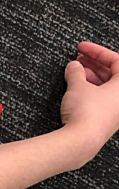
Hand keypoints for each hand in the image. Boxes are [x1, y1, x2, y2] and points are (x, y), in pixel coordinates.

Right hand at [60, 41, 118, 164]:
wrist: (81, 141)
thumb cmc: (87, 113)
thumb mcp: (78, 86)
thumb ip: (76, 72)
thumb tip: (74, 66)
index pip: (116, 60)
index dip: (97, 51)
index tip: (82, 47)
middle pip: (113, 73)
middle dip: (94, 63)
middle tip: (79, 58)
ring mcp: (117, 109)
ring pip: (107, 86)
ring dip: (91, 76)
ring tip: (75, 71)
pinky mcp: (108, 119)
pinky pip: (103, 98)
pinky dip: (91, 89)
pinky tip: (77, 87)